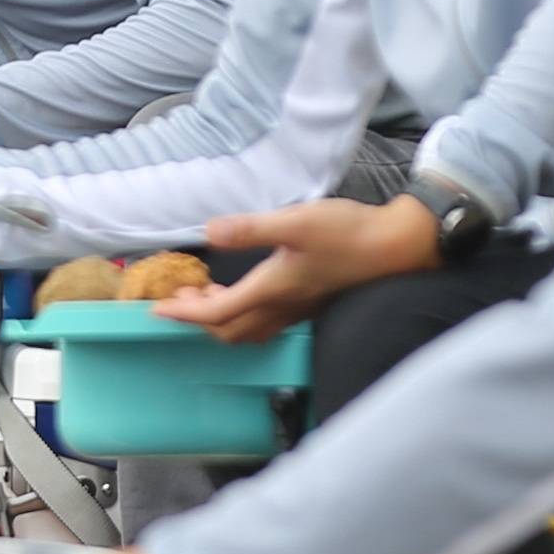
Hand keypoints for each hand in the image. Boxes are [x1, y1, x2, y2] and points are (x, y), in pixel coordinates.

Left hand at [162, 195, 439, 342]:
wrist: (397, 246)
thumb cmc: (348, 233)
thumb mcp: (294, 222)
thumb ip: (250, 229)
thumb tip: (210, 232)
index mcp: (272, 290)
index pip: (217, 314)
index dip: (184, 314)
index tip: (157, 309)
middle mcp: (283, 308)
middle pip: (229, 331)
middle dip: (199, 320)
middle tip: (183, 295)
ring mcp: (298, 310)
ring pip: (249, 331)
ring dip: (222, 320)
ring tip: (208, 294)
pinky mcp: (310, 303)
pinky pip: (267, 323)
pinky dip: (244, 315)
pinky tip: (247, 292)